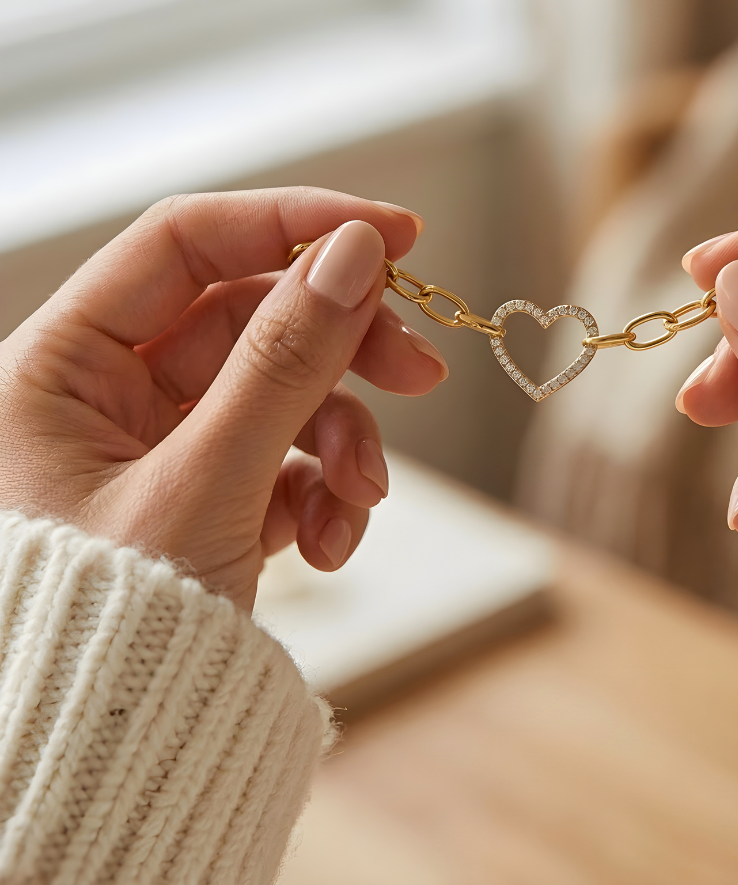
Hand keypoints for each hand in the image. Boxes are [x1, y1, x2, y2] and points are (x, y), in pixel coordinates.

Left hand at [0, 188, 447, 610]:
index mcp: (61, 366)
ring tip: (366, 502)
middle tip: (422, 371)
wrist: (95, 767)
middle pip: (252, 320)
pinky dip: (320, 493)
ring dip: (342, 441)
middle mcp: (106, 395)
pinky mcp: (203, 495)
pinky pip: (282, 461)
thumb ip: (284, 362)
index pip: (186, 244)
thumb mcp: (205, 484)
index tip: (394, 235)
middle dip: (342, 350)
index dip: (293, 224)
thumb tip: (357, 253)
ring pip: (282, 395)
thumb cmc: (100, 633)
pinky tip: (331, 543)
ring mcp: (159, 447)